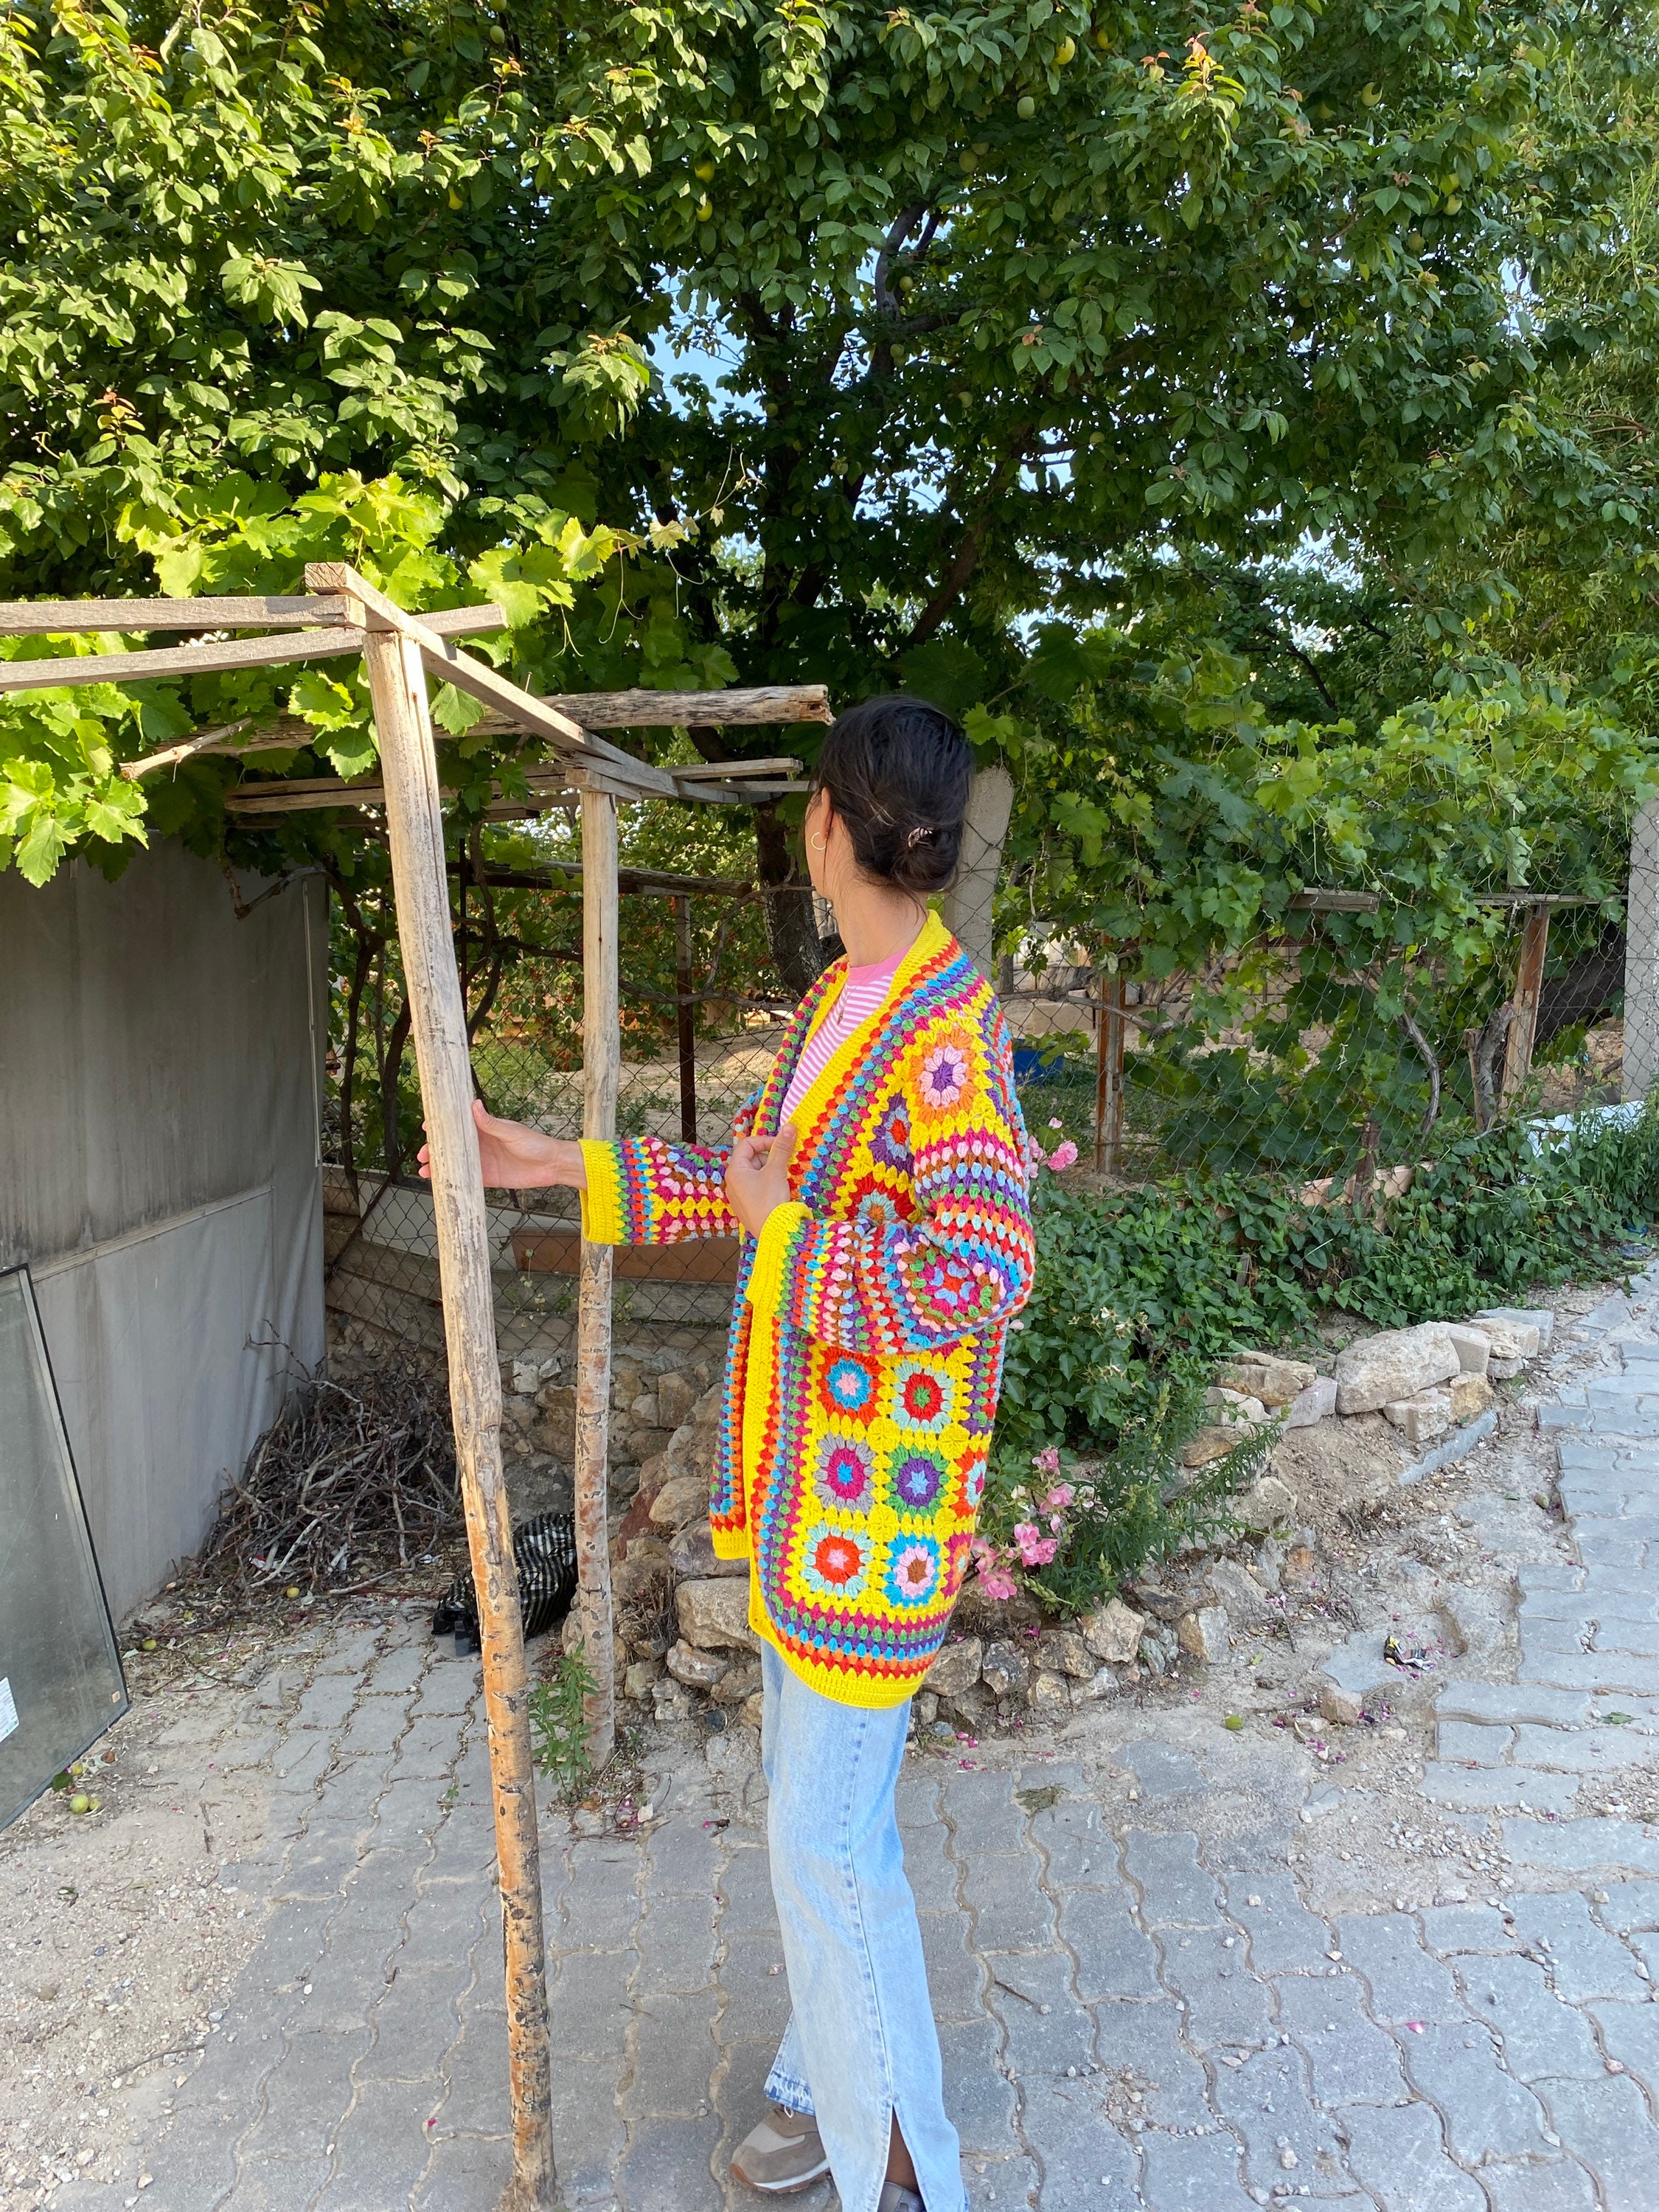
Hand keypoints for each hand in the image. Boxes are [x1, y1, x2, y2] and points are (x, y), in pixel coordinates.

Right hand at [417, 1098, 585, 1189]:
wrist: (551, 1166)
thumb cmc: (534, 1143)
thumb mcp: (511, 1132)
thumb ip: (491, 1123)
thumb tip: (474, 1104)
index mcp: (484, 1129)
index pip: (458, 1125)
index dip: (441, 1126)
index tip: (426, 1127)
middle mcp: (479, 1145)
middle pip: (451, 1146)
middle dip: (434, 1150)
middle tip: (423, 1154)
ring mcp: (481, 1162)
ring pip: (454, 1163)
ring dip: (438, 1166)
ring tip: (424, 1171)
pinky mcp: (487, 1178)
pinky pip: (465, 1179)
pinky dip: (452, 1181)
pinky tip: (439, 1183)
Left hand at [725, 1122, 798, 1238]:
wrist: (773, 1233)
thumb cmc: (770, 1201)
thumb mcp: (776, 1171)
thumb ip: (782, 1148)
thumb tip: (789, 1127)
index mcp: (735, 1171)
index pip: (746, 1144)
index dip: (765, 1140)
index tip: (781, 1144)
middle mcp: (732, 1182)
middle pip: (751, 1159)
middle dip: (769, 1157)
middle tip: (784, 1163)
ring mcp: (739, 1196)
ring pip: (755, 1174)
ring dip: (770, 1171)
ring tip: (783, 1177)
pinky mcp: (747, 1207)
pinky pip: (756, 1188)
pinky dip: (768, 1184)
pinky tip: (779, 1191)